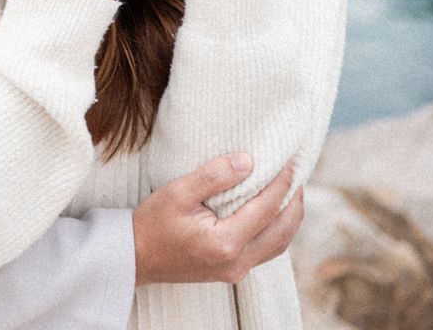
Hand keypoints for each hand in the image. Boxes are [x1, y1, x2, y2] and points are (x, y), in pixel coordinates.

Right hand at [132, 156, 303, 285]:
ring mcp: (236, 271)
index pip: (267, 208)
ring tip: (291, 191)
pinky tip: (272, 213)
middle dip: (295, 201)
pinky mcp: (232, 272)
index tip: (290, 160)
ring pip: (279, 245)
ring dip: (289, 218)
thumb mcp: (177, 192)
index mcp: (225, 242)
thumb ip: (213, 176)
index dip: (282, 182)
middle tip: (298, 174)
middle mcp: (237, 261)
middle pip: (283, 231)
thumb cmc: (151, 223)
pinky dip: (276, 230)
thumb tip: (248, 161)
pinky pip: (266, 251)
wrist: (134, 256)